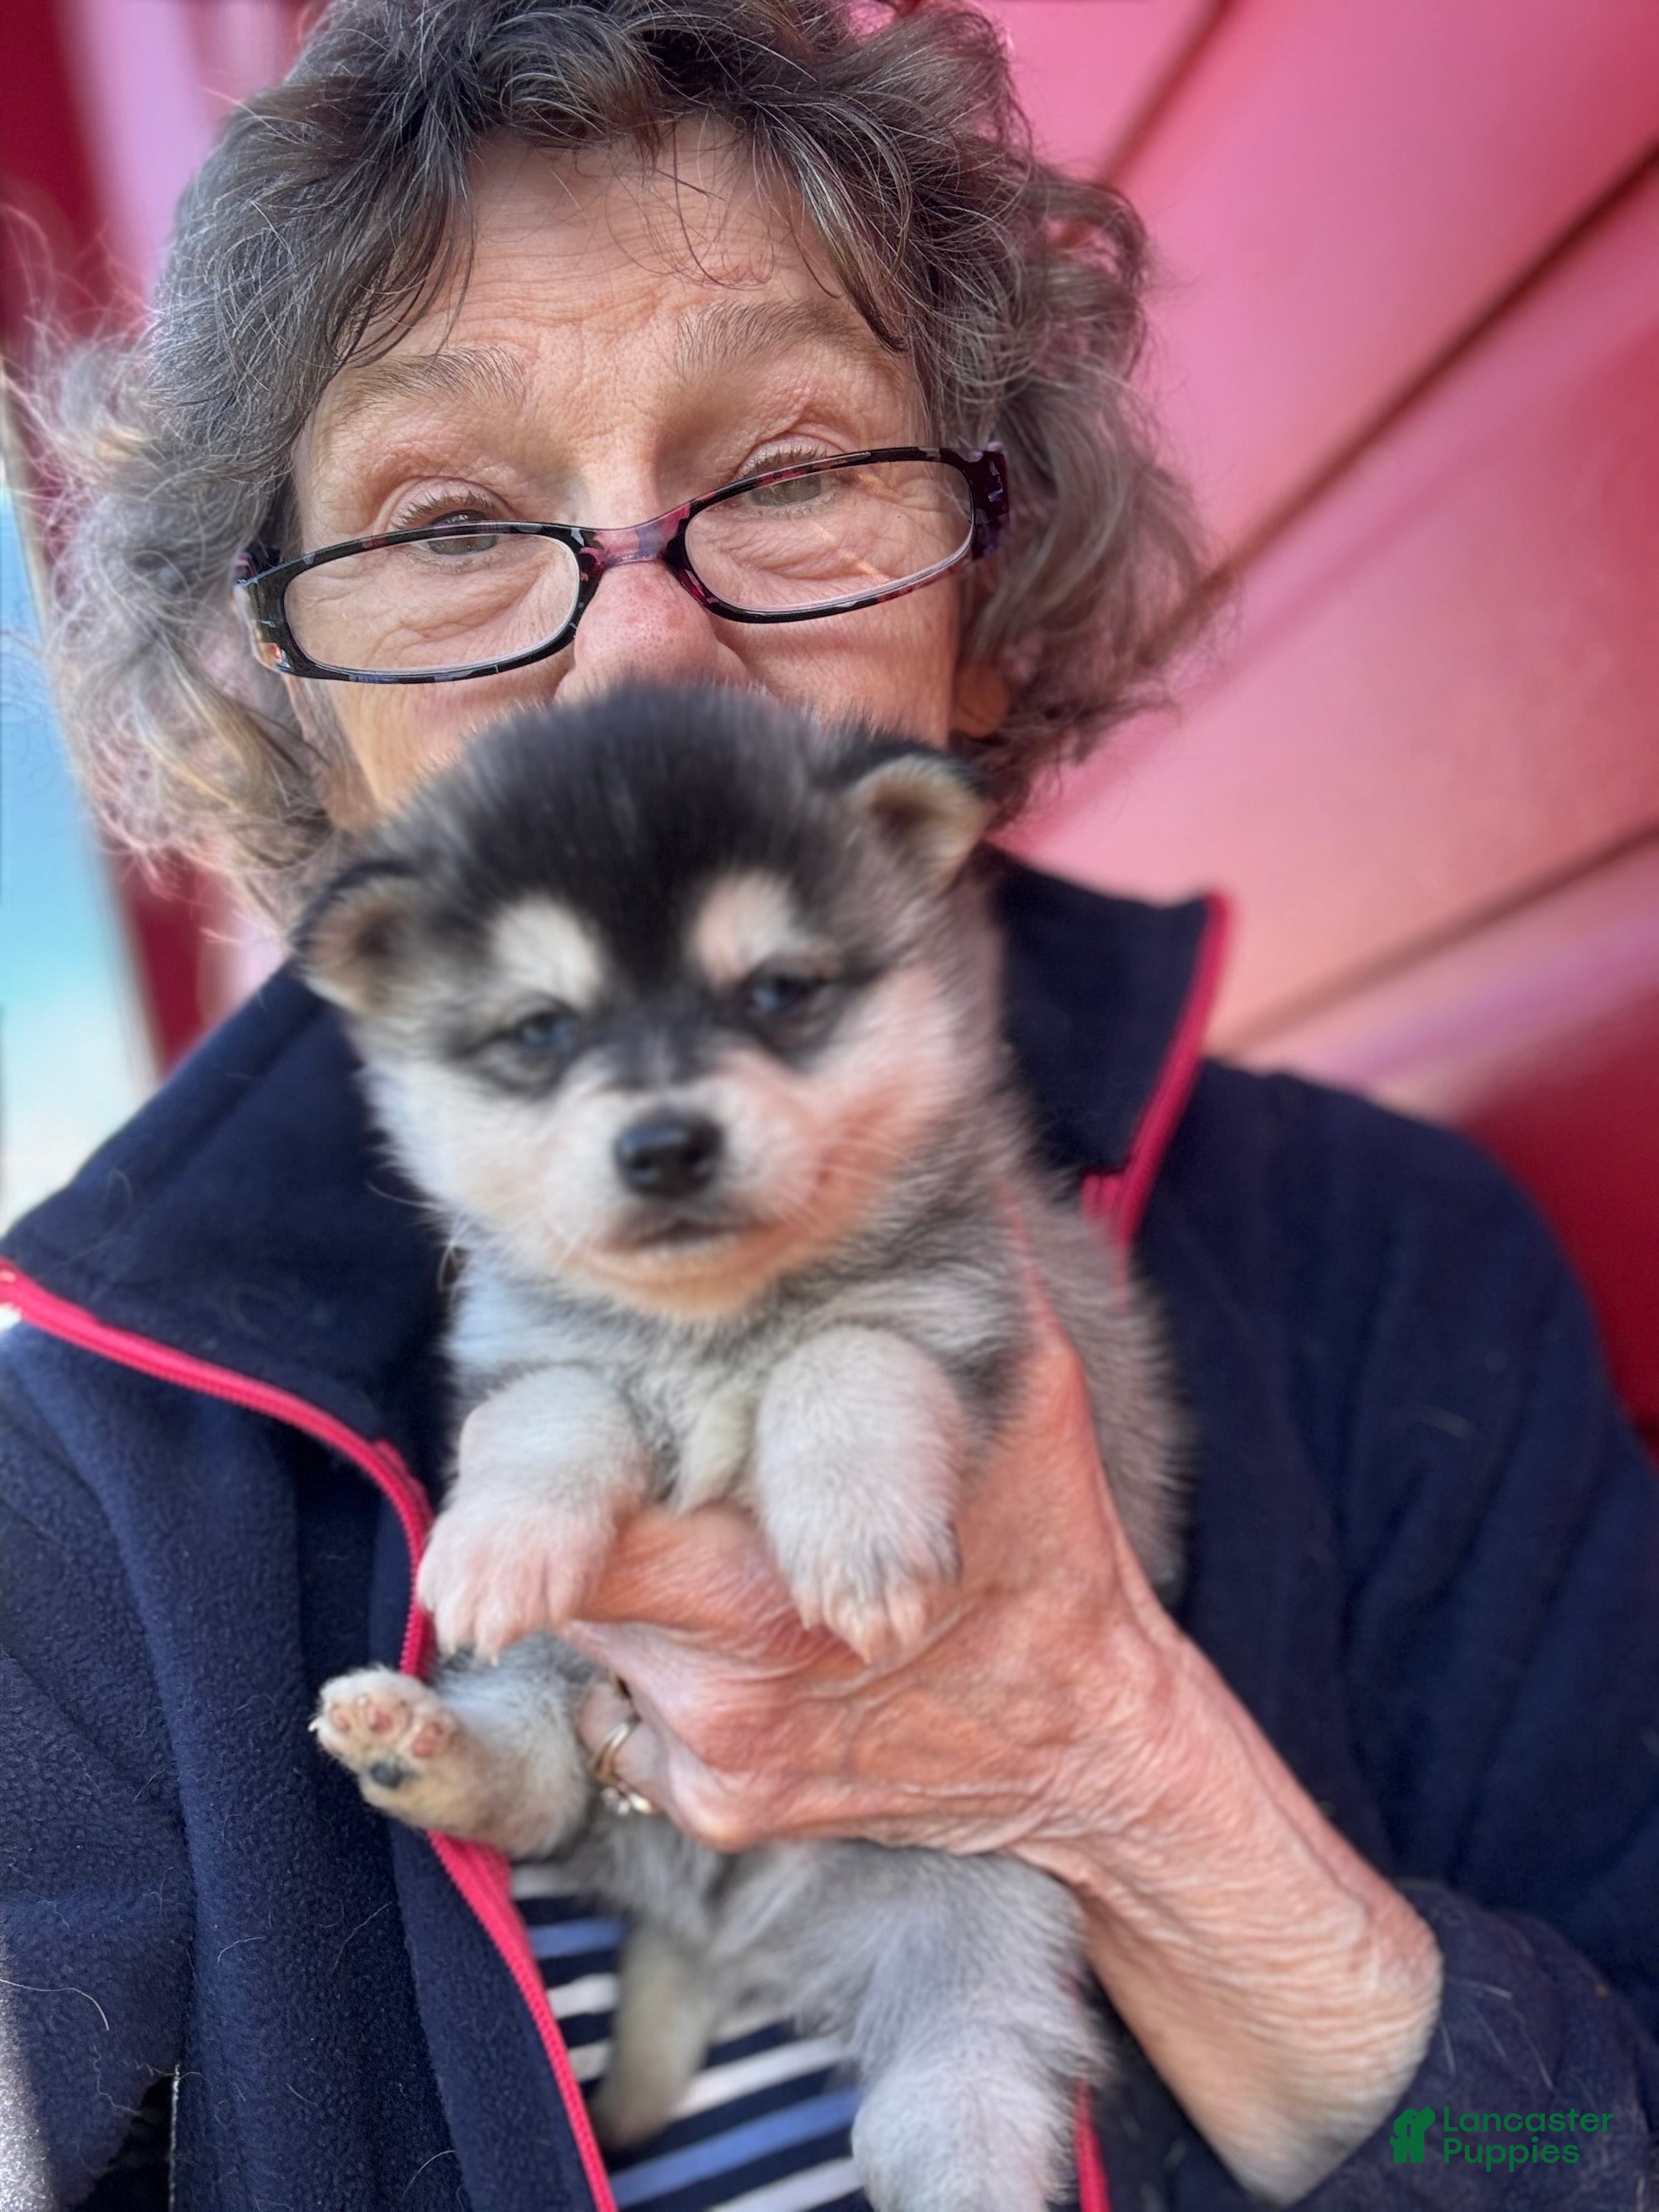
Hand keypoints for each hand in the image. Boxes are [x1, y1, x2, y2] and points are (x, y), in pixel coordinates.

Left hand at [563, 1283, 1441, 2205]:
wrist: (1094, 1749)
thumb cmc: (1054, 1551)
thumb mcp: (1031, 1389)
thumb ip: (968, 1267)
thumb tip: (938, 1132)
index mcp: (758, 1593)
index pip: (571, 1522)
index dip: (545, 1486)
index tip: (588, 1426)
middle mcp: (717, 1688)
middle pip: (578, 1572)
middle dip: (603, 1508)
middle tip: (661, 1457)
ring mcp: (714, 1760)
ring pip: (599, 1638)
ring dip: (630, 1581)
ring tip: (712, 1529)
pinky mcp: (719, 1812)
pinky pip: (628, 1720)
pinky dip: (656, 1670)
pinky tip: (731, 1630)